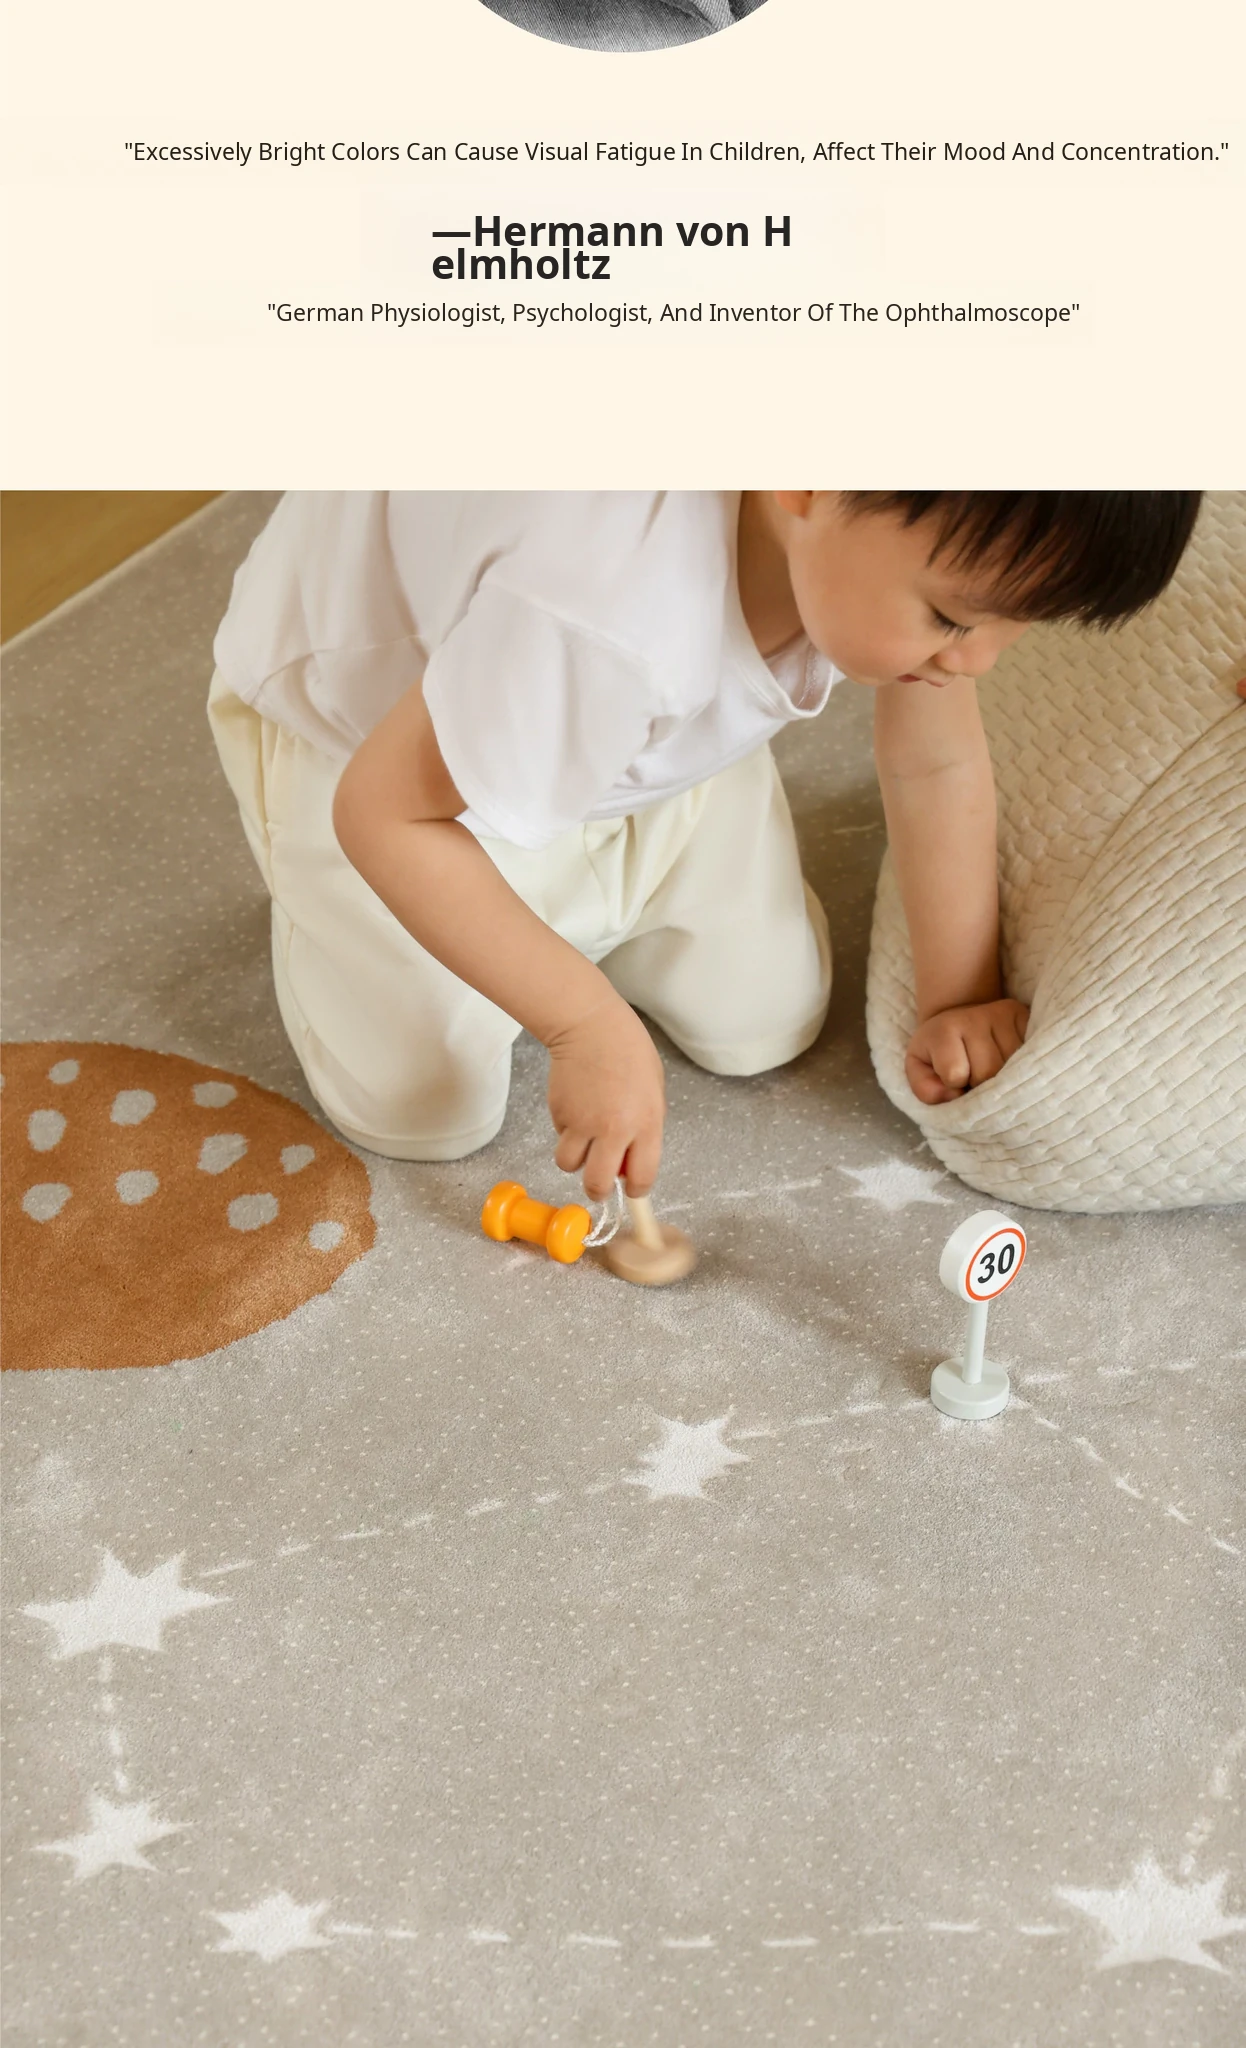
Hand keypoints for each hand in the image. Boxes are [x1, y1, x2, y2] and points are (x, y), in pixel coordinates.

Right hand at [547, 995, 666, 1200]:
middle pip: (597, 1183)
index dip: (637, 1190)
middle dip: (598, 1190)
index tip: (633, 1189)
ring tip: (585, 1138)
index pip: (642, 1177)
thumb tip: (632, 1159)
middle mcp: (612, 1129)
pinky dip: (567, 1130)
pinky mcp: (558, 1112)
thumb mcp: (653, 1091)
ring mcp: (581, 1122)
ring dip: (576, 1159)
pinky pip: (561, 1136)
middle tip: (599, 1181)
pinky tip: (577, 1106)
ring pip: (569, 1164)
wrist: (590, 1025)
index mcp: (645, 1123)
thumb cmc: (628, 1052)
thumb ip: (646, 1127)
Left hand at [904, 998, 1028, 1105]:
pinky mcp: (1024, 1016)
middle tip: (974, 1078)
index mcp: (943, 1029)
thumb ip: (926, 1089)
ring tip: (992, 1071)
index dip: (955, 1086)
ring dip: (1003, 1078)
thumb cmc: (938, 1052)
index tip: (954, 1079)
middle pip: (988, 1073)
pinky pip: (1031, 1055)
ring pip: (1013, 1067)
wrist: (960, 1021)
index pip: (955, 1073)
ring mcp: (1002, 1015)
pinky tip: (1009, 1064)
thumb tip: (954, 1095)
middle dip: (981, 1086)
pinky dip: (1020, 1067)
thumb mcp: (920, 1070)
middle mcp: (974, 1017)